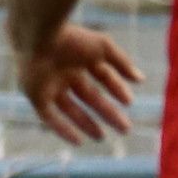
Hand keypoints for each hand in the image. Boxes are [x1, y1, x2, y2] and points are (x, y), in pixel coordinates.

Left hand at [19, 23, 140, 143]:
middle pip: (89, 96)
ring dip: (86, 123)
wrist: (39, 37)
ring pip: (70, 109)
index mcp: (80, 58)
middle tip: (125, 128)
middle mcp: (65, 73)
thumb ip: (122, 63)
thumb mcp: (103, 48)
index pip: (103, 77)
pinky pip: (49, 117)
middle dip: (107, 112)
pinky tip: (78, 141)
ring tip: (101, 137)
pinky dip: (63, 129)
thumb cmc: (71, 39)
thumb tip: (141, 80)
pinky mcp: (35, 95)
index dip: (117, 89)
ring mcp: (49, 84)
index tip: (130, 102)